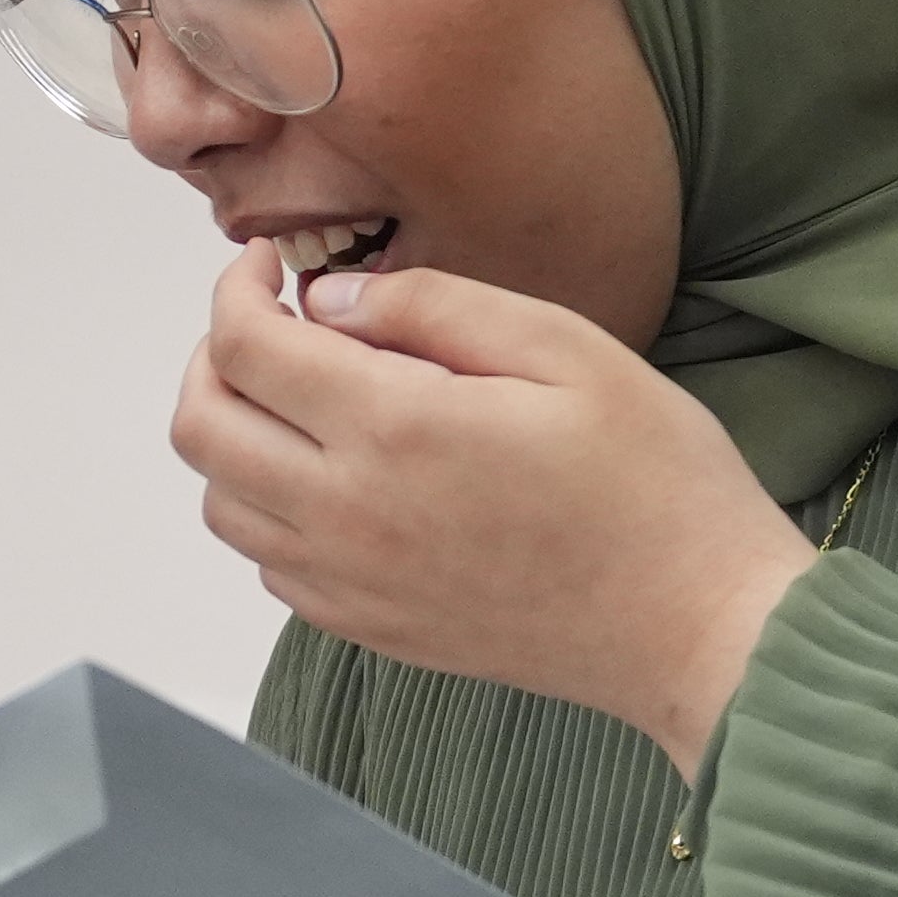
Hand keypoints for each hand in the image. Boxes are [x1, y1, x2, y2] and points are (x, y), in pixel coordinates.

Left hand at [169, 243, 814, 773]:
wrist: (696, 626)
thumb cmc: (654, 483)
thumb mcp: (566, 348)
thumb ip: (433, 306)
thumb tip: (330, 300)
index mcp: (392, 429)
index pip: (244, 347)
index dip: (236, 290)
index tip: (267, 266)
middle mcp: (347, 514)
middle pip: (202, 428)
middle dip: (215, 356)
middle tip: (273, 325)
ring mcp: (351, 584)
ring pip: (221, 503)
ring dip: (236, 438)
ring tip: (303, 399)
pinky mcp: (371, 630)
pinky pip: (270, 565)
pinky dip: (271, 509)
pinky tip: (337, 476)